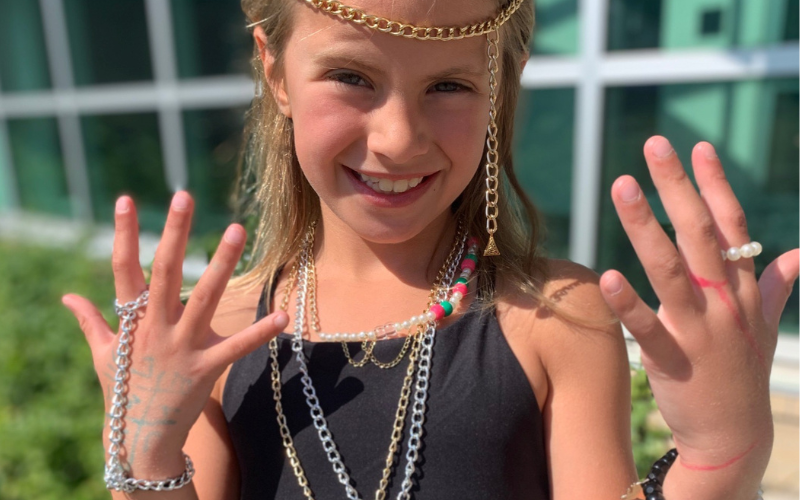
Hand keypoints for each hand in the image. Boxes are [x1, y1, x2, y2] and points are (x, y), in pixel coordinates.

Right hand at [62, 192, 288, 475]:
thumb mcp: (102, 354)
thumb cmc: (123, 388)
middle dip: (174, 233)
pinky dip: (260, 332)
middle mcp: (155, 328)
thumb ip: (90, 321)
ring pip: (204, 297)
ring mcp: (181, 347)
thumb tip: (68, 297)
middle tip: (184, 196)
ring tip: (236, 229)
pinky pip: (236, 346)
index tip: (126, 199)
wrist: (140, 437)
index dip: (123, 233)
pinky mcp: (205, 368)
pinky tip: (282, 316)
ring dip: (220, 263)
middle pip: (164, 272)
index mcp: (131, 321)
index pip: (123, 269)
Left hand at [598, 137, 798, 470]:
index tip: (698, 147)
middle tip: (654, 146)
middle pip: (701, 235)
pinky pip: (649, 328)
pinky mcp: (673, 361)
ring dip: (645, 227)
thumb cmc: (742, 375)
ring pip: (672, 270)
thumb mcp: (764, 326)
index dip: (714, 185)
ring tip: (621, 186)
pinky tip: (606, 275)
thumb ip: (775, 286)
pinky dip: (629, 304)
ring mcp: (700, 332)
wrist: (734, 439)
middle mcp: (724, 303)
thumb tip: (799, 253)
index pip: (730, 227)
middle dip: (678, 188)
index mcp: (742, 291)